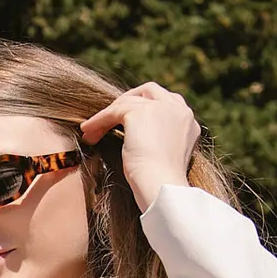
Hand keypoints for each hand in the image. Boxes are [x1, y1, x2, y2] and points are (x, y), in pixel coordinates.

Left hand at [79, 82, 200, 213]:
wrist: (161, 186)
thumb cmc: (160, 183)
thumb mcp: (165, 156)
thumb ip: (159, 141)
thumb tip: (139, 140)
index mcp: (188, 122)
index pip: (167, 101)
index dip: (147, 106)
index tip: (130, 119)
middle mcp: (179, 110)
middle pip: (149, 91)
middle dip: (128, 100)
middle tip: (110, 116)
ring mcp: (161, 108)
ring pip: (127, 102)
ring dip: (107, 115)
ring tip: (92, 132)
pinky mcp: (140, 112)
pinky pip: (113, 112)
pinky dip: (98, 121)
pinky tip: (88, 133)